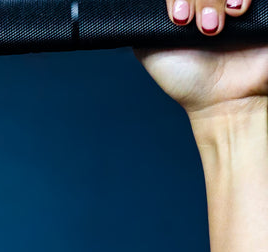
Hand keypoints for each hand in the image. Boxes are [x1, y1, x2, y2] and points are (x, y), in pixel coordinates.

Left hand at [135, 0, 267, 117]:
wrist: (224, 101)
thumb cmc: (189, 81)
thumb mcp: (150, 50)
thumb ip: (142, 23)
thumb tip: (137, 6)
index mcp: (187, 3)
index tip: (179, 19)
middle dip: (199, 0)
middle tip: (201, 28)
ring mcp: (234, 0)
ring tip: (217, 28)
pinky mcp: (260, 5)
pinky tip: (238, 12)